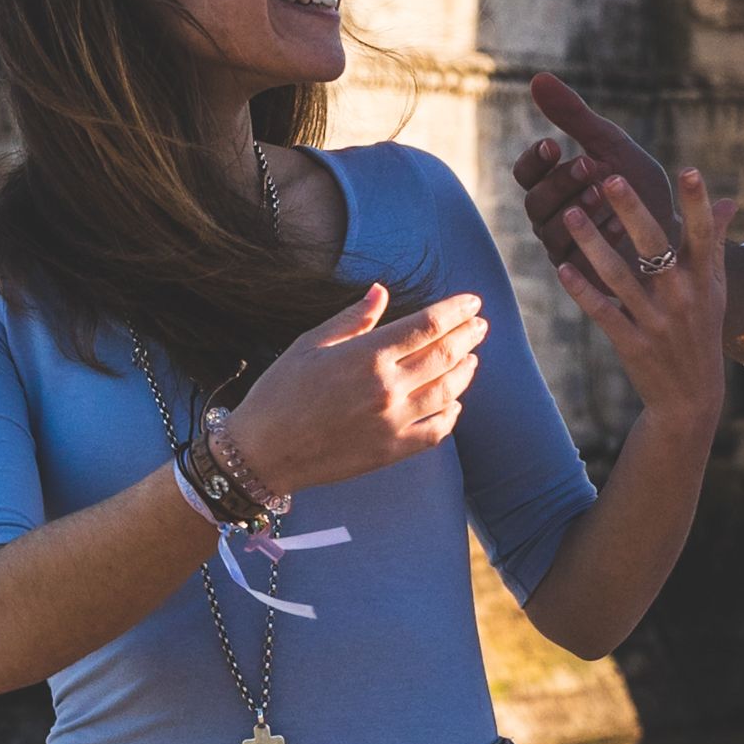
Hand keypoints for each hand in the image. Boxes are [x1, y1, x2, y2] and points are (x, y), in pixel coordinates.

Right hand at [220, 281, 480, 498]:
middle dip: (468, 335)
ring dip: (466, 370)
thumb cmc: (280, 392)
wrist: (263, 452)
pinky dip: (452, 414)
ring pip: (448, 391)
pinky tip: (454, 402)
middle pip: (445, 355)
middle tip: (480, 325)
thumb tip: (381, 291)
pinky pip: (437, 431)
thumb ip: (352, 318)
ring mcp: (393, 422)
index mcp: (367, 355)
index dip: (455, 310)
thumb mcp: (310, 344)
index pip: (428, 325)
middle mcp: (387, 388)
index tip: (471, 302)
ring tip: (471, 357)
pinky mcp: (392, 451)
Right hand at [516, 69, 683, 272]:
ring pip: (550, 232)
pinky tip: (617, 224)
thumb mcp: (611, 146)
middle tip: (589, 167)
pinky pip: (575, 260)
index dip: (534, 160)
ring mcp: (565, 249)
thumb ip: (575, 116)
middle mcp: (553, 219)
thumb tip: (538, 77)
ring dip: (576, 209)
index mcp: (555, 187)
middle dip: (560, 183)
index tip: (554, 144)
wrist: (677, 232)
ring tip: (602, 194)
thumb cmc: (640, 188)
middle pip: (534, 202)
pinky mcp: (584, 276)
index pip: (525, 173)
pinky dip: (595, 238)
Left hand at [534, 168, 733, 437]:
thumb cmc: (701, 331)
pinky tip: (562, 267)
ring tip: (569, 213)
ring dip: (593, 244)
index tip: (688, 170)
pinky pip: (603, 311)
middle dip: (633, 212)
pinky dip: (582, 290)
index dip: (697, 204)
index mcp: (703, 280)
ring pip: (620, 277)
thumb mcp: (715, 290)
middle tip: (608, 177)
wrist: (691, 398)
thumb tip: (729, 200)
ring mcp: (656, 322)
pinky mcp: (631, 343)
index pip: (702, 235)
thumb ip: (716, 243)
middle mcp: (682, 298)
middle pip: (656, 248)